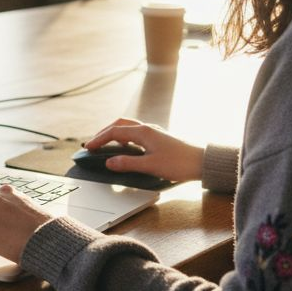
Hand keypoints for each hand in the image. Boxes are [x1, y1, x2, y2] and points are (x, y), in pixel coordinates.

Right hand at [82, 118, 203, 182]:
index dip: (99, 139)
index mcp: (143, 132)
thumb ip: (128, 163)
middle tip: (94, 143)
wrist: (202, 162)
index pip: (114, 132)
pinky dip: (125, 138)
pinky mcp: (159, 139)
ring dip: (114, 133)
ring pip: (128, 128)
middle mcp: (147, 129)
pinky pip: (136, 134)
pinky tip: (126, 147)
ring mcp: (154, 133)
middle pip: (120, 125)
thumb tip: (109, 162)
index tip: (88, 147)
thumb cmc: (180, 163)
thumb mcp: (150, 165)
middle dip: (104, 132)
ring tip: (106, 144)